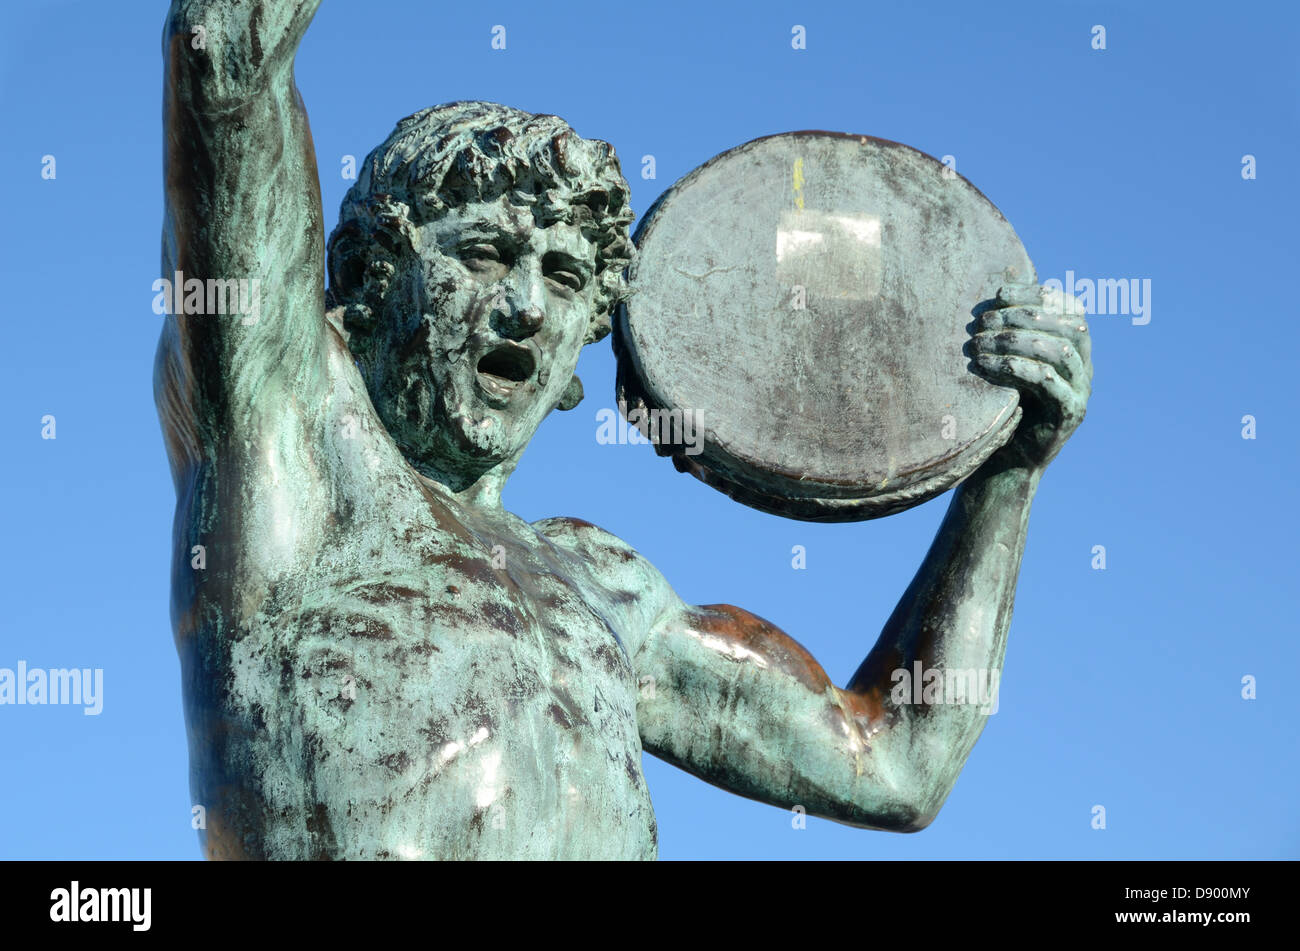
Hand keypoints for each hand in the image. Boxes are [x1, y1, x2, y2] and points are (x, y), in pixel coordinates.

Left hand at [965, 282, 1092, 472]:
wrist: (1007, 460)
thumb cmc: (1002, 404)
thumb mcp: (1007, 362)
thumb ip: (1010, 332)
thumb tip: (992, 293)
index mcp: (1074, 347)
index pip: (1068, 307)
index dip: (1037, 294)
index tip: (999, 294)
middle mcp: (1084, 366)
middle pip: (1067, 325)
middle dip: (1023, 317)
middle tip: (983, 322)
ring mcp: (1081, 390)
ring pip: (1060, 351)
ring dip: (1016, 341)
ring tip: (979, 344)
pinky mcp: (1070, 413)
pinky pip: (1050, 382)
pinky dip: (1018, 368)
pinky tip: (988, 366)